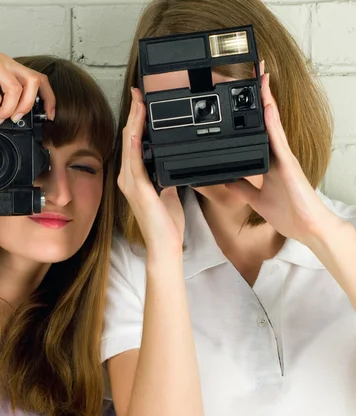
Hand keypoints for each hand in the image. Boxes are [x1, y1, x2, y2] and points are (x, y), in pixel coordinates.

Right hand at [0, 43, 55, 126]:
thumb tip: (9, 116)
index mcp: (8, 65)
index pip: (38, 79)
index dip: (48, 98)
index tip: (49, 114)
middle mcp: (4, 62)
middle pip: (33, 82)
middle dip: (28, 106)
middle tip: (17, 118)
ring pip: (15, 91)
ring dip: (8, 111)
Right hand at [118, 87, 183, 254]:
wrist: (165, 243)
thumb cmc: (166, 224)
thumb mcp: (168, 193)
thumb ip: (165, 178)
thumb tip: (169, 167)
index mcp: (136, 178)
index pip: (134, 143)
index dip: (137, 121)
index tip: (142, 103)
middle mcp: (128, 178)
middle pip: (128, 139)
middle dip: (133, 114)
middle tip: (138, 92)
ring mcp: (130, 182)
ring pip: (129, 144)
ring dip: (134, 121)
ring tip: (138, 101)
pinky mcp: (136, 188)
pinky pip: (134, 159)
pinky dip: (134, 142)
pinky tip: (136, 128)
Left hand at [225, 64, 336, 245]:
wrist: (306, 226)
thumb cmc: (287, 212)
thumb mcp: (255, 198)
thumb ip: (242, 188)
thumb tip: (227, 180)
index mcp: (269, 161)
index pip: (258, 131)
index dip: (251, 112)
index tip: (242, 93)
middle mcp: (277, 154)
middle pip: (266, 119)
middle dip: (260, 95)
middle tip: (253, 70)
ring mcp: (284, 156)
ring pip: (272, 122)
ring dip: (266, 99)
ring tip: (259, 76)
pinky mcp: (288, 163)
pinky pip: (277, 138)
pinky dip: (270, 121)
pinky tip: (266, 106)